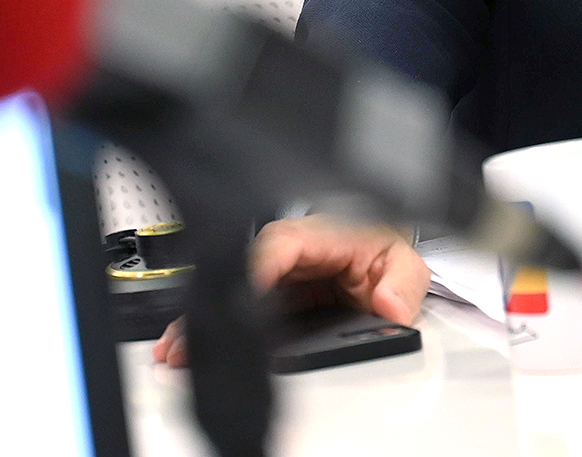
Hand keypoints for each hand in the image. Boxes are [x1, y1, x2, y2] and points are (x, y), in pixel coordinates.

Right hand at [151, 215, 430, 367]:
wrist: (382, 252)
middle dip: (212, 301)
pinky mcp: (269, 291)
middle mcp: (290, 250)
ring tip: (176, 348)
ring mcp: (275, 271)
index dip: (255, 268)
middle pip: (241, 268)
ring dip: (202, 317)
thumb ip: (403, 283)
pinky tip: (186, 344)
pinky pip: (235, 302)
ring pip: (231, 287)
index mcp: (321, 233)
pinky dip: (209, 322)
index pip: (280, 244)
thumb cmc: (384, 249)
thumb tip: (389, 304)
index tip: (238, 296)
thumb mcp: (405, 262)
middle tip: (186, 338)